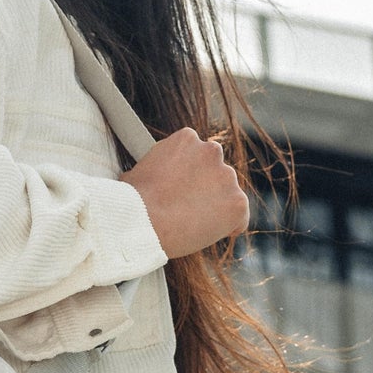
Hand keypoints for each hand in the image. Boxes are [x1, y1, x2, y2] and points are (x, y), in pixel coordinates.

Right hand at [119, 128, 249, 258]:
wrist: (143, 222)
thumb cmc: (132, 201)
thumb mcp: (138, 171)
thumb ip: (155, 167)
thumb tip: (148, 176)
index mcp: (187, 139)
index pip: (199, 156)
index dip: (190, 176)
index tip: (181, 191)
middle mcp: (212, 150)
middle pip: (216, 172)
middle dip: (206, 189)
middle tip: (187, 209)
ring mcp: (227, 177)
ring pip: (228, 194)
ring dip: (216, 207)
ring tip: (193, 225)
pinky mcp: (237, 202)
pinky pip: (240, 217)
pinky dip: (230, 227)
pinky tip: (212, 233)